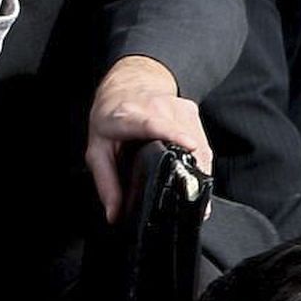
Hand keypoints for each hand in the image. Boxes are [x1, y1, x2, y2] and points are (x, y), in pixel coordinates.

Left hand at [85, 55, 210, 221]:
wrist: (125, 86)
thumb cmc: (110, 119)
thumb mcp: (97, 150)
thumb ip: (106, 183)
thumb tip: (115, 214)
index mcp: (128, 117)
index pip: (151, 123)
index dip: (171, 133)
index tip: (189, 144)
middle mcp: (155, 107)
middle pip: (183, 139)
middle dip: (191, 170)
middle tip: (189, 201)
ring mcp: (176, 107)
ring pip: (198, 143)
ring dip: (198, 168)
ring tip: (190, 188)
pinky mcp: (190, 110)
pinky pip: (203, 140)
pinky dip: (200, 158)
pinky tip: (190, 168)